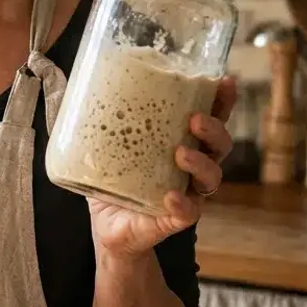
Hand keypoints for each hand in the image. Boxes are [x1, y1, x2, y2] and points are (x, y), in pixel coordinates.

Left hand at [88, 77, 237, 258]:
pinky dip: (183, 204)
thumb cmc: (115, 178)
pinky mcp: (176, 219)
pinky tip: (171, 196)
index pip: (211, 118)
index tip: (225, 82)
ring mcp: (188, 193)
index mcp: (184, 141)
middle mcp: (192, 166)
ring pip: (212, 177)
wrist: (107, 224)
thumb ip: (105, 119)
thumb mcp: (109, 144)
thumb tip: (82, 87)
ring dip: (200, 162)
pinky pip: (190, 213)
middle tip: (194, 119)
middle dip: (214, 129)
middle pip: (221, 145)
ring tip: (180, 153)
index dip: (222, 101)